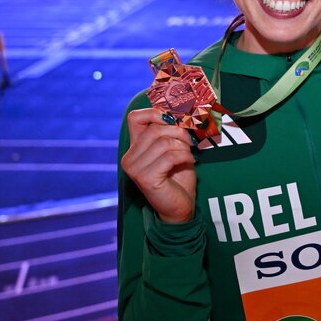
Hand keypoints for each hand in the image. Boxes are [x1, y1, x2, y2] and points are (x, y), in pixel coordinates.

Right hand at [121, 108, 196, 223]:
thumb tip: (181, 114)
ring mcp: (135, 168)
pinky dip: (185, 155)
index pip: (135, 118)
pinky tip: (191, 161)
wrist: (180, 206)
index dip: (155, 113)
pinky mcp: (145, 178)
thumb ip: (171, 132)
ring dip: (183, 145)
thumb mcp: (175, 148)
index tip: (175, 120)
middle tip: (191, 141)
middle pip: (155, 129)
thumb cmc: (178, 176)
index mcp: (134, 147)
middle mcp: (129, 157)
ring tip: (190, 153)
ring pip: (163, 142)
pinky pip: (169, 156)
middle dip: (179, 131)